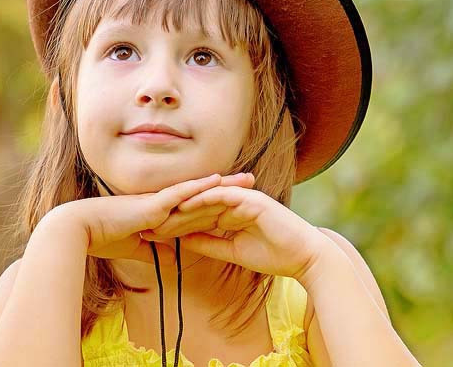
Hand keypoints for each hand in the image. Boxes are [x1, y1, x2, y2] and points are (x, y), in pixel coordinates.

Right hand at [57, 173, 246, 266]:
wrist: (82, 231)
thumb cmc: (103, 238)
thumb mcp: (135, 248)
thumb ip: (153, 251)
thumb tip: (171, 259)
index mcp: (162, 213)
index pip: (196, 207)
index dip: (218, 201)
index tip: (239, 198)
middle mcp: (164, 203)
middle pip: (204, 194)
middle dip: (229, 188)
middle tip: (253, 180)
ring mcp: (160, 201)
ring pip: (198, 190)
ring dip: (223, 184)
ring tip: (247, 178)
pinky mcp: (153, 203)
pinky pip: (181, 193)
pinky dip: (199, 187)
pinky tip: (218, 179)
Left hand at [141, 174, 327, 280]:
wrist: (304, 257)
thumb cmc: (274, 256)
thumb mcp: (232, 252)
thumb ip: (209, 244)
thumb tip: (183, 242)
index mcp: (231, 214)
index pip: (197, 218)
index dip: (175, 225)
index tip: (153, 234)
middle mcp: (235, 202)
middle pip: (197, 206)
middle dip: (172, 216)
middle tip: (148, 223)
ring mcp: (243, 197)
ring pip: (206, 198)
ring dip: (183, 206)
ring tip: (160, 213)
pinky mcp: (251, 198)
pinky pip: (223, 195)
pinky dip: (204, 199)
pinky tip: (185, 204)